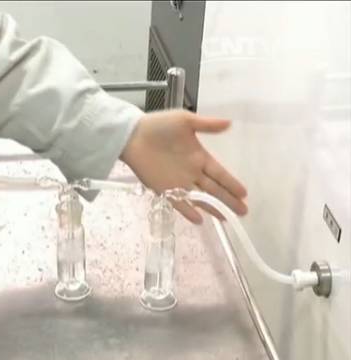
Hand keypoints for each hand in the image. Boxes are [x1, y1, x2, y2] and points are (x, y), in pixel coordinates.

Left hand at [120, 109, 247, 223]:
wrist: (132, 136)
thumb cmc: (158, 126)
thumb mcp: (185, 121)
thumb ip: (207, 125)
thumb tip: (229, 123)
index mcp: (199, 156)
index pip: (220, 174)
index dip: (232, 183)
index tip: (244, 193)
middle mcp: (191, 172)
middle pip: (214, 189)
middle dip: (229, 200)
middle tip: (243, 211)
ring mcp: (178, 182)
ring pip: (200, 198)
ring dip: (213, 208)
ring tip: (226, 219)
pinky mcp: (163, 189)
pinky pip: (179, 203)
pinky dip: (189, 212)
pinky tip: (200, 220)